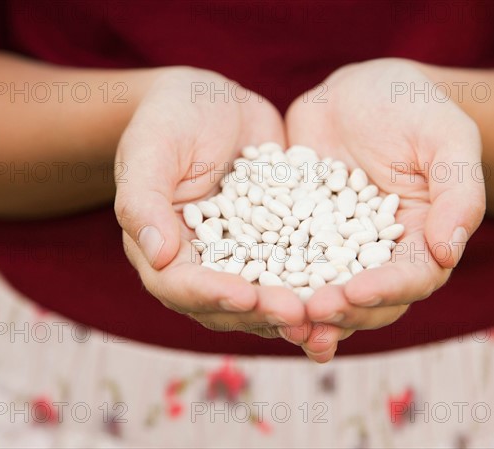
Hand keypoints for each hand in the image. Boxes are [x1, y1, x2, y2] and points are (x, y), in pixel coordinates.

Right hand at [114, 68, 306, 341]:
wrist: (212, 103)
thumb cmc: (170, 119)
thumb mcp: (152, 151)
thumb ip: (145, 202)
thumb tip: (158, 257)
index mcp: (162, 249)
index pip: (181, 286)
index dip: (212, 295)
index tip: (246, 297)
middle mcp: (202, 263)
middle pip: (228, 304)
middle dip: (262, 312)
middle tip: (299, 315)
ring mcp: (242, 256)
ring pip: (265, 295)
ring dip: (295, 308)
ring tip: (328, 312)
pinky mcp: (276, 241)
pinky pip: (296, 265)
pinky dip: (318, 279)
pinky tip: (349, 284)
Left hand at [285, 59, 485, 361]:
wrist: (359, 92)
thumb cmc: (414, 108)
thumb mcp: (446, 139)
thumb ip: (458, 193)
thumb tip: (448, 252)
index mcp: (422, 240)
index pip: (411, 278)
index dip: (385, 291)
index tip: (354, 293)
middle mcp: (380, 254)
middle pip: (366, 300)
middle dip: (340, 311)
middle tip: (309, 314)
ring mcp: (336, 247)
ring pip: (325, 291)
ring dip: (305, 313)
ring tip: (280, 321)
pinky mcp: (300, 233)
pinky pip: (284, 260)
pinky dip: (272, 279)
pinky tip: (248, 292)